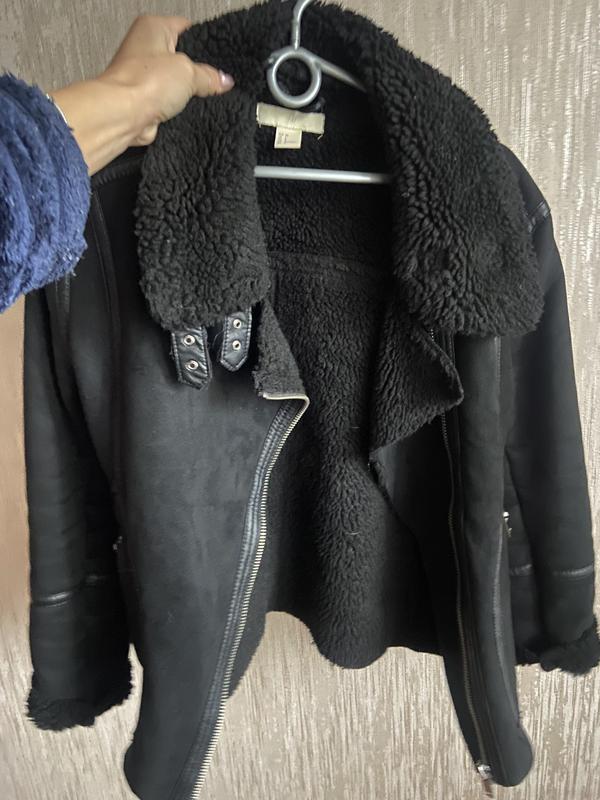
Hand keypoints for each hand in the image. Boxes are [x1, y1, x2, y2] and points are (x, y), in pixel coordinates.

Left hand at [48, 14, 234, 174]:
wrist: (123, 115)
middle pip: (181, 56)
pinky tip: (190, 111)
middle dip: (197, 70)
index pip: (186, 28)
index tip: (221, 56)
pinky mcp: (143, 97)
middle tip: (216, 79)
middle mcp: (144, 47)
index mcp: (153, 27)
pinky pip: (168, 100)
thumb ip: (209, 76)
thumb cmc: (145, 82)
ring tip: (206, 96)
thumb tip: (224, 80)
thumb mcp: (189, 72)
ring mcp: (143, 74)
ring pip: (174, 81)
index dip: (206, 41)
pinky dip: (177, 107)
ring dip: (187, 92)